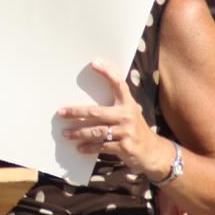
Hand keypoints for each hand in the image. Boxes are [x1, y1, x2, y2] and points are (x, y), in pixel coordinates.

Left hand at [56, 60, 168, 175]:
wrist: (154, 152)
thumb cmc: (135, 128)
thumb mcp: (129, 113)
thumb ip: (114, 106)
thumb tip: (86, 103)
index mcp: (128, 104)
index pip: (118, 84)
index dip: (107, 72)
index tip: (94, 63)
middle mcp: (128, 116)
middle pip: (96, 112)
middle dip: (76, 112)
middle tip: (61, 113)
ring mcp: (127, 132)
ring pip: (96, 131)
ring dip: (78, 133)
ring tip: (65, 133)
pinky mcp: (125, 147)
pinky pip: (101, 146)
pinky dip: (89, 147)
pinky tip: (79, 147)